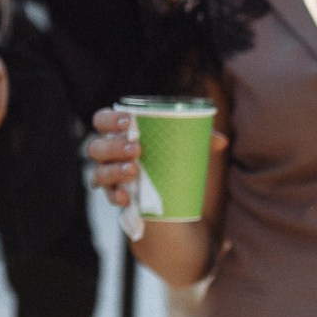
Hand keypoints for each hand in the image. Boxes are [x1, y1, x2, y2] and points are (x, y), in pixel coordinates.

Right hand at [85, 107, 226, 207]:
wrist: (168, 195)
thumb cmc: (169, 157)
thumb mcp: (184, 146)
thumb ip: (200, 139)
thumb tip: (221, 141)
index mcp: (118, 133)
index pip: (101, 120)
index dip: (108, 119)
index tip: (127, 121)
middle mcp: (107, 154)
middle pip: (95, 147)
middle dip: (113, 147)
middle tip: (137, 149)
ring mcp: (108, 176)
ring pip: (98, 172)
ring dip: (113, 170)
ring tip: (134, 170)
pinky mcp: (115, 195)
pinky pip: (108, 196)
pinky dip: (116, 196)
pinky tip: (128, 197)